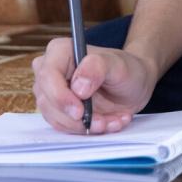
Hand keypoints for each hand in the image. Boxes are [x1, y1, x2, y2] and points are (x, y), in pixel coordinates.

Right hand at [31, 37, 156, 133]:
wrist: (133, 85)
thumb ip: (98, 68)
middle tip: (102, 122)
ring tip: (111, 121)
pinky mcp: (60, 111)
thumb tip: (77, 87)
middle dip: (75, 118)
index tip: (79, 111)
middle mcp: (50, 72)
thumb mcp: (118, 65)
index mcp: (60, 51)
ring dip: (84, 126)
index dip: (60, 97)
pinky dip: (88, 129)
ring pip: (56, 118)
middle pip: (48, 102)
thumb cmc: (125, 68)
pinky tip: (109, 123)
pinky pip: (66, 126)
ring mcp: (53, 93)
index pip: (48, 76)